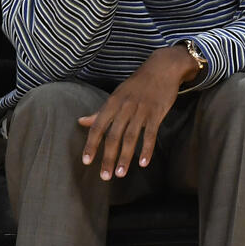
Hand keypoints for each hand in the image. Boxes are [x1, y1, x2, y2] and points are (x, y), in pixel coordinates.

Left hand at [77, 45, 195, 179]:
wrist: (163, 68)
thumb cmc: (138, 84)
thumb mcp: (117, 95)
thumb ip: (100, 111)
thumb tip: (81, 122)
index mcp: (112, 103)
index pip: (98, 127)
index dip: (91, 145)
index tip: (87, 162)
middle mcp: (125, 108)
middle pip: (113, 136)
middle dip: (108, 158)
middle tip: (104, 177)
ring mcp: (141, 111)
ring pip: (131, 138)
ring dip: (125, 157)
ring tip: (121, 174)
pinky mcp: (157, 113)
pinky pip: (150, 134)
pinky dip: (147, 149)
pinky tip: (143, 163)